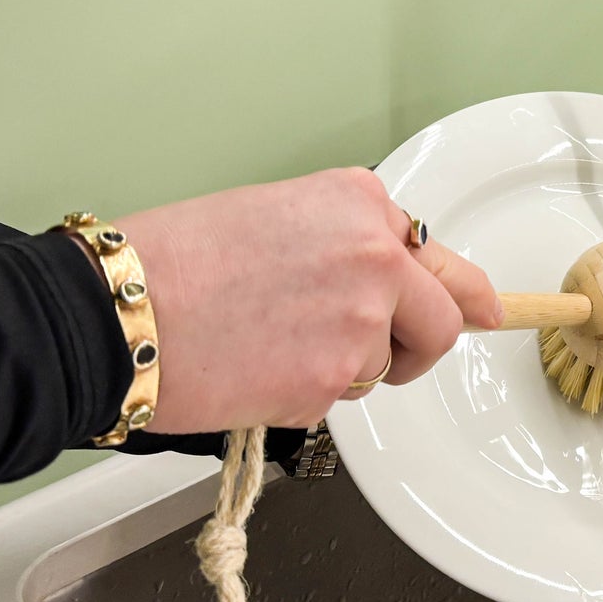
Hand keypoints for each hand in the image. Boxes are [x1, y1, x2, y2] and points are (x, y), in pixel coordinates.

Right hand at [115, 168, 500, 431]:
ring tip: (274, 344)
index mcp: (361, 204)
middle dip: (414, 346)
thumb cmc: (174, 261)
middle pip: (444, 323)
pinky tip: (255, 366)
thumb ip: (349, 245)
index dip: (465, 295)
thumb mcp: (278, 218)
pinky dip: (305, 393)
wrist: (114, 311)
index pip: (445, 260)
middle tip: (371, 354)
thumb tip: (398, 283)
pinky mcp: (333, 380)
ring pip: (387, 366)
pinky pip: (341, 397)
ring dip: (347, 368)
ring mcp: (362, 321)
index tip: (489, 311)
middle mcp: (377, 256)